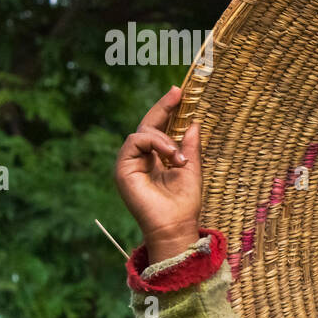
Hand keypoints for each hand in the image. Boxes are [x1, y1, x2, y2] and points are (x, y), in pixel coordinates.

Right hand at [113, 85, 202, 260]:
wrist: (175, 226)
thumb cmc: (185, 203)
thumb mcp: (192, 168)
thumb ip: (190, 146)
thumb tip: (194, 122)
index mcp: (157, 158)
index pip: (160, 129)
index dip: (168, 110)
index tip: (180, 92)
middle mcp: (142, 158)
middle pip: (148, 125)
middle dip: (163, 107)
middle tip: (178, 92)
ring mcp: (130, 162)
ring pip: (143, 132)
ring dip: (164, 138)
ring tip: (178, 157)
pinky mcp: (123, 168)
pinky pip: (135, 141)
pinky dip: (155, 143)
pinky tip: (171, 156)